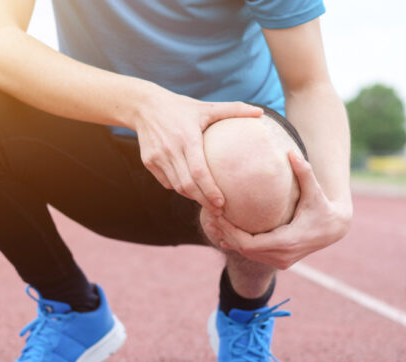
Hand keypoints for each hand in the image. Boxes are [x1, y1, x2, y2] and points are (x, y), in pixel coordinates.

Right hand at [133, 89, 263, 214]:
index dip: (211, 190)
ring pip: (177, 186)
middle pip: (188, 185)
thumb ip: (233, 109)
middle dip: (204, 201)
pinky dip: (179, 188)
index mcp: (187, 138)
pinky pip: (166, 182)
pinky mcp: (149, 162)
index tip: (223, 203)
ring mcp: (157, 157)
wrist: (144, 106)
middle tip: (219, 211)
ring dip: (192, 196)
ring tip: (207, 201)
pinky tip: (190, 187)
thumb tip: (261, 112)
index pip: (199, 172)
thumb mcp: (206, 107)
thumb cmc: (180, 107)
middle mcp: (170, 150)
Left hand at [202, 152, 351, 268]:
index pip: (250, 243)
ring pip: (247, 254)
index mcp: (288, 242)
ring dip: (229, 239)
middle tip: (209, 217)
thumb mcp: (315, 190)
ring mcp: (281, 261)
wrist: (333, 229)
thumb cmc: (322, 206)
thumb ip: (304, 172)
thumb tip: (292, 152)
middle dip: (225, 233)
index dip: (231, 231)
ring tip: (211, 222)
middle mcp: (282, 257)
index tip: (218, 215)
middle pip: (244, 249)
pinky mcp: (279, 261)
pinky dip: (238, 244)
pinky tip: (223, 232)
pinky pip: (253, 255)